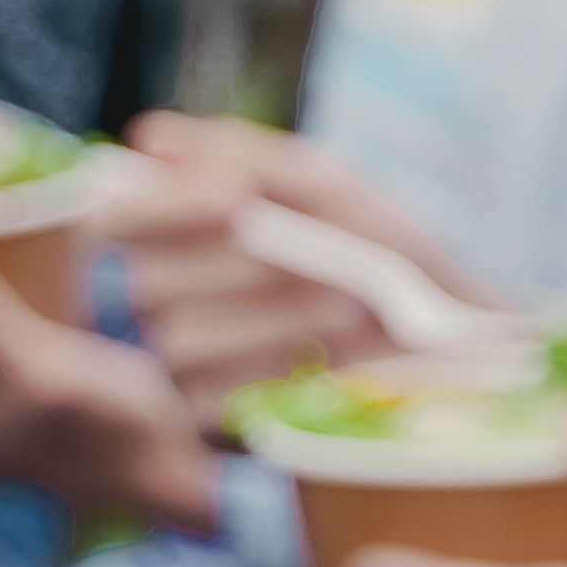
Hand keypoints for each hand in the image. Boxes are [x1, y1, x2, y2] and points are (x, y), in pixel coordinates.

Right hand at [108, 115, 477, 398]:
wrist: (453, 338)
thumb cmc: (384, 253)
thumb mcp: (328, 192)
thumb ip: (252, 163)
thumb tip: (151, 138)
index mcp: (160, 238)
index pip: (112, 221)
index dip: (168, 209)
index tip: (239, 198)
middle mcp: (147, 305)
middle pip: (144, 284)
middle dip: (232, 267)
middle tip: (300, 255)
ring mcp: (168, 372)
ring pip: (179, 341)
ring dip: (268, 318)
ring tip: (350, 305)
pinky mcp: (203, 428)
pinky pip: (210, 400)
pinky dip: (278, 367)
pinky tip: (340, 351)